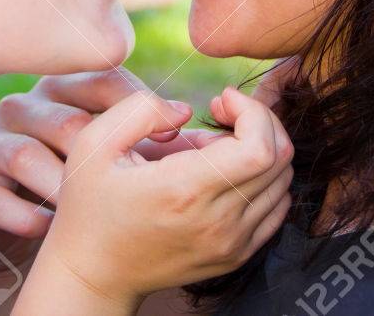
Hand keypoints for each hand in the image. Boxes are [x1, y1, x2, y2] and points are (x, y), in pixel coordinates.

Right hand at [0, 68, 196, 241]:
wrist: (20, 223)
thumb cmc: (76, 177)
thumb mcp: (109, 148)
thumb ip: (144, 128)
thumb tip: (182, 115)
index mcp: (60, 88)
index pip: (99, 80)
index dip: (139, 105)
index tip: (174, 132)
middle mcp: (21, 107)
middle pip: (64, 122)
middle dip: (102, 161)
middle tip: (134, 188)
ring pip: (25, 156)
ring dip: (61, 190)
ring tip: (85, 215)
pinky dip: (23, 216)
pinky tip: (47, 229)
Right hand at [39, 86, 293, 302]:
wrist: (94, 274)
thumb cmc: (90, 207)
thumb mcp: (95, 144)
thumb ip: (140, 109)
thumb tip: (186, 109)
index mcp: (185, 191)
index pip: (261, 147)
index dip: (253, 112)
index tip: (222, 99)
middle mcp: (217, 222)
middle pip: (280, 159)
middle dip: (259, 121)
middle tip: (222, 114)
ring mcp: (231, 243)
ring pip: (283, 182)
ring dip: (261, 149)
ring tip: (219, 145)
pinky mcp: (236, 255)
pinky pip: (276, 208)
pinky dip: (264, 180)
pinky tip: (228, 172)